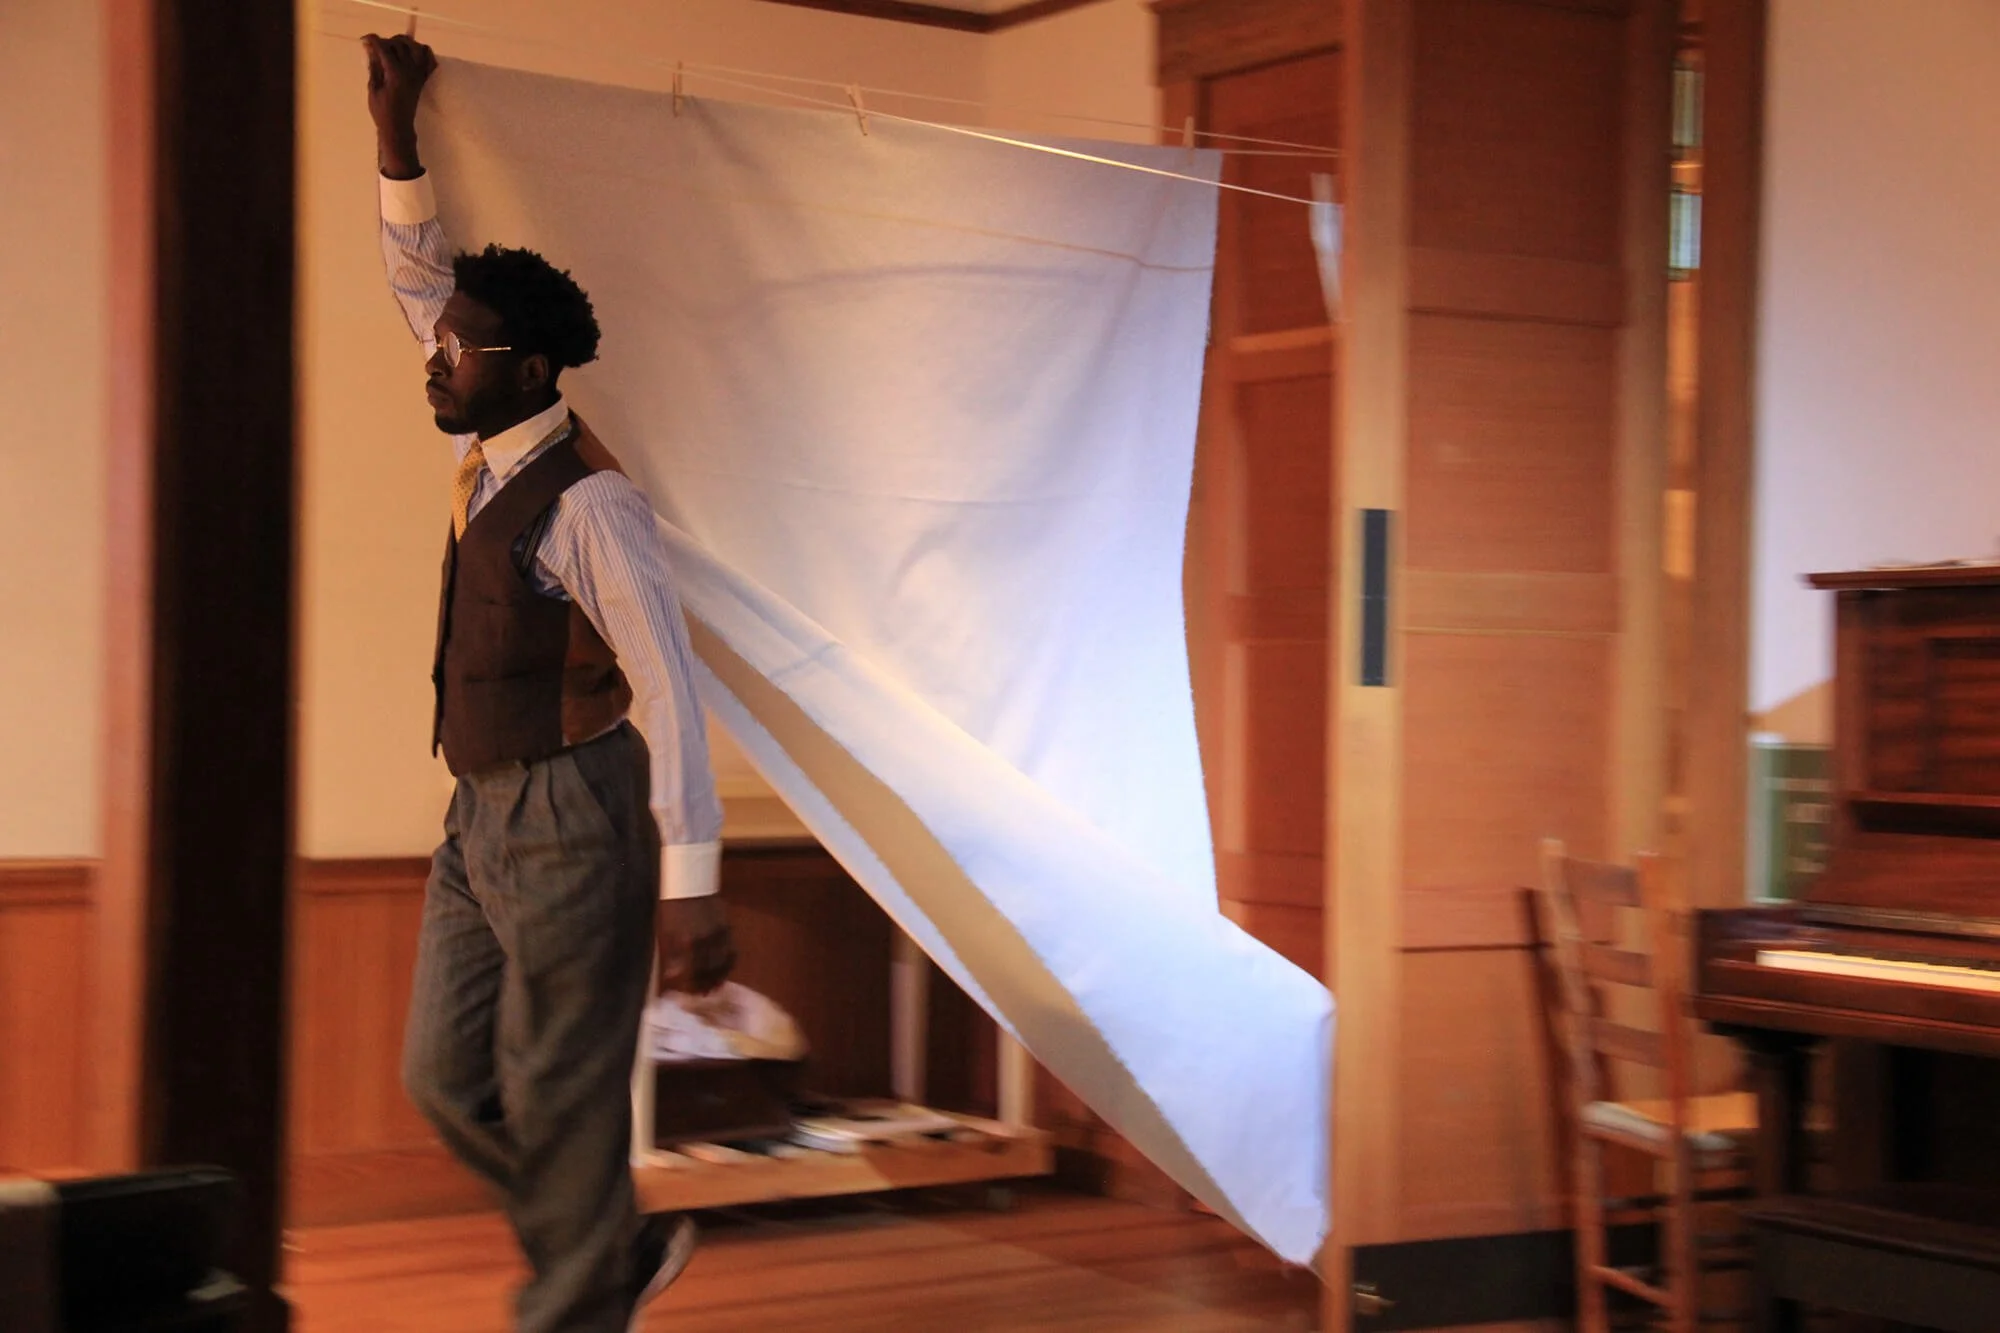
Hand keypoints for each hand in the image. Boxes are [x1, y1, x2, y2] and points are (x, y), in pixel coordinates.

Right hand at [362, 32, 436, 178]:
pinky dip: (423, 52)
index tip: (364, 40)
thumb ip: (373, 66)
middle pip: (400, 44)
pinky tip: (412, 54)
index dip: (372, 40)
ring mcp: (420, 74)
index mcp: (395, 73)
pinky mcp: (424, 79)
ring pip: (416, 47)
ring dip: (405, 43)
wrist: (399, 128)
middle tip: (378, 49)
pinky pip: (430, 59)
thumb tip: (369, 47)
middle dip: (387, 41)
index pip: (384, 47)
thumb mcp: (373, 87)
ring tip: (394, 48)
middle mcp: (410, 71)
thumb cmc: (382, 111)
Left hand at [656, 896, 734, 995]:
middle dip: (704, 985)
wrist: (690, 885)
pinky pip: (731, 952)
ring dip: (719, 978)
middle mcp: (706, 940)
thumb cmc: (673, 909)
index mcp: (688, 943)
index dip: (690, 986)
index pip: (692, 973)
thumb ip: (670, 956)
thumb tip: (672, 977)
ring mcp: (719, 934)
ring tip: (713, 987)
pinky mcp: (727, 929)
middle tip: (701, 994)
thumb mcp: (665, 933)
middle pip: (709, 971)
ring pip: (723, 964)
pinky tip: (723, 971)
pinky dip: (728, 965)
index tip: (688, 993)